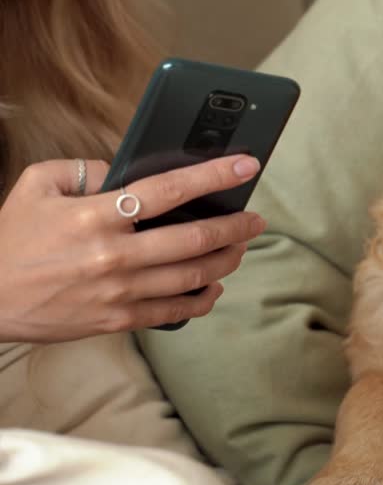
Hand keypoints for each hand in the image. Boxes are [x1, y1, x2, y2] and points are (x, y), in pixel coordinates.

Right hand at [0, 153, 267, 342]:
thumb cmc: (11, 238)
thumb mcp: (37, 186)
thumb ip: (83, 168)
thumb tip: (124, 169)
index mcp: (96, 215)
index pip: (170, 189)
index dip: (215, 175)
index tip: (246, 164)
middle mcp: (114, 254)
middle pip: (195, 238)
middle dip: (235, 226)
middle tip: (256, 218)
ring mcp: (119, 291)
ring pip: (193, 276)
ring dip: (226, 260)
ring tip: (240, 247)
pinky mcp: (118, 320)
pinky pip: (174, 310)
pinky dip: (202, 299)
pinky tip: (214, 286)